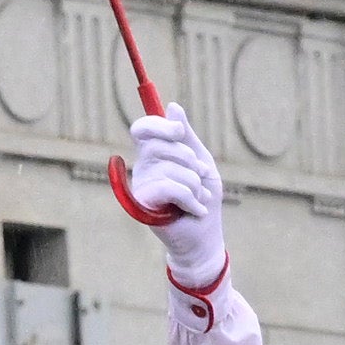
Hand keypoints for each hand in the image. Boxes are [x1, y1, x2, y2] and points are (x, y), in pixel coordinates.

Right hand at [126, 113, 226, 284]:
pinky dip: (190, 198)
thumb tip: (172, 106)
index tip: (179, 133)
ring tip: (200, 199)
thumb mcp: (201, 162)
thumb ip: (187, 137)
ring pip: (170, 169)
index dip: (159, 125)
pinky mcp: (143, 205)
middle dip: (189, 160)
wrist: (203, 238)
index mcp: (154, 154)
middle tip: (202, 177)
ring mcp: (140, 186)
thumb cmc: (203, 199)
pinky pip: (168, 187)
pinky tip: (196, 210)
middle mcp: (142, 168)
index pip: (143, 129)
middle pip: (158, 145)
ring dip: (195, 185)